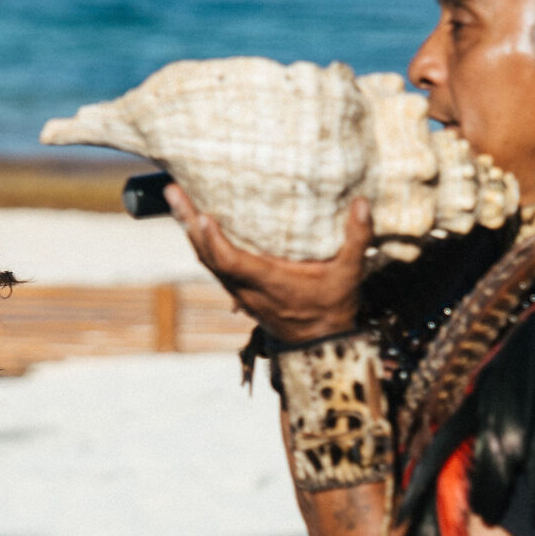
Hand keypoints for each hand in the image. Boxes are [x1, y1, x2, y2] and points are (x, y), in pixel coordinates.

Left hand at [168, 184, 370, 343]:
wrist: (319, 344)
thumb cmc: (333, 307)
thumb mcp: (350, 274)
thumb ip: (357, 238)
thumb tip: (362, 202)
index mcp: (270, 282)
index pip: (232, 262)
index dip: (215, 241)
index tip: (203, 215)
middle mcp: (246, 287)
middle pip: (207, 255)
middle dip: (188, 222)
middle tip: (172, 191)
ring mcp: (238, 290)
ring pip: (205, 259)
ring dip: (189, 229)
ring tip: (174, 198)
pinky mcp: (238, 290)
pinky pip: (211, 263)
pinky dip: (200, 241)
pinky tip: (193, 221)